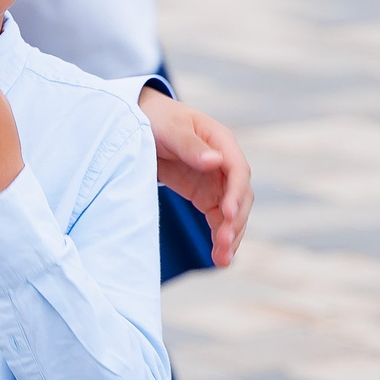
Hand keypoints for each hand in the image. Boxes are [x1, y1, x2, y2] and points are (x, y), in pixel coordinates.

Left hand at [136, 89, 253, 266]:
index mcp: (221, 141)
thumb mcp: (170, 129)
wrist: (139, 121)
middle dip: (234, 222)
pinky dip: (219, 236)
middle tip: (224, 244)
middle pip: (240, 196)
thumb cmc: (156, 119)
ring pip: (232, 212)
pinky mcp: (205, 195)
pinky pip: (218, 219)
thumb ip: (190, 146)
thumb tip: (215, 161)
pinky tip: (219, 257)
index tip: (225, 214)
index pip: (237, 171)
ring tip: (222, 260)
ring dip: (230, 235)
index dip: (234, 194)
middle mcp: (224, 162)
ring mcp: (216, 180)